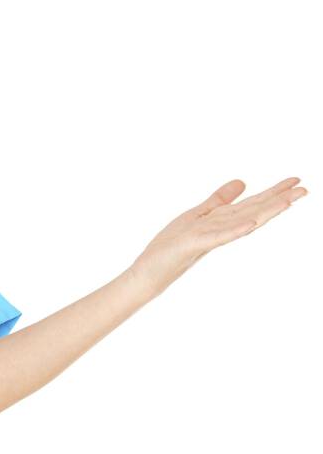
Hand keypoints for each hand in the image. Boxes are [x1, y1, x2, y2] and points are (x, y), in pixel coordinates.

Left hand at [129, 177, 307, 297]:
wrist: (148, 273)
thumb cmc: (171, 247)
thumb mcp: (196, 215)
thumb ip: (220, 200)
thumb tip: (243, 181)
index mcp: (220, 221)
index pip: (252, 204)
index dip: (273, 192)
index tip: (297, 180)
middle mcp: (219, 229)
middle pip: (253, 212)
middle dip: (278, 201)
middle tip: (306, 190)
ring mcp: (207, 237)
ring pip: (241, 222)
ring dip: (264, 212)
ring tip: (288, 202)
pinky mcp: (193, 244)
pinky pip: (217, 237)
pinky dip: (234, 230)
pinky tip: (251, 224)